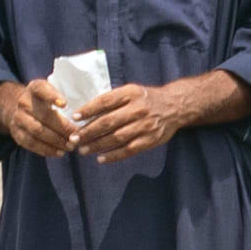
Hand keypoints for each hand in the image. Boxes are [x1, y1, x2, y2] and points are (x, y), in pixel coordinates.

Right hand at [0, 73, 75, 160]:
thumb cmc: (45, 101)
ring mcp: (18, 118)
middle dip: (62, 127)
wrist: (21, 109)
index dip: (53, 96)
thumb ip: (64, 98)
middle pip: (43, 115)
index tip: (65, 104)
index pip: (41, 89)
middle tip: (76, 136)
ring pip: (37, 131)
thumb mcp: (52, 92)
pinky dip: (47, 150)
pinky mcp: (16, 133)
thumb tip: (84, 114)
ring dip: (56, 141)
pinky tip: (60, 153)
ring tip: (70, 146)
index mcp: (34, 88)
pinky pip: (31, 144)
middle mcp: (24, 102)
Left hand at [68, 78, 184, 163]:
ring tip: (83, 150)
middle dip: (89, 131)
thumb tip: (86, 111)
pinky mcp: (150, 140)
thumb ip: (113, 99)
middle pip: (109, 122)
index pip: (105, 101)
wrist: (175, 106)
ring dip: (98, 145)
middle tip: (74, 139)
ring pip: (116, 138)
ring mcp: (145, 125)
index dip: (89, 109)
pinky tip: (101, 158)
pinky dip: (113, 155)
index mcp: (131, 93)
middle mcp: (138, 109)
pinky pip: (129, 150)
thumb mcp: (132, 91)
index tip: (74, 117)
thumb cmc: (147, 99)